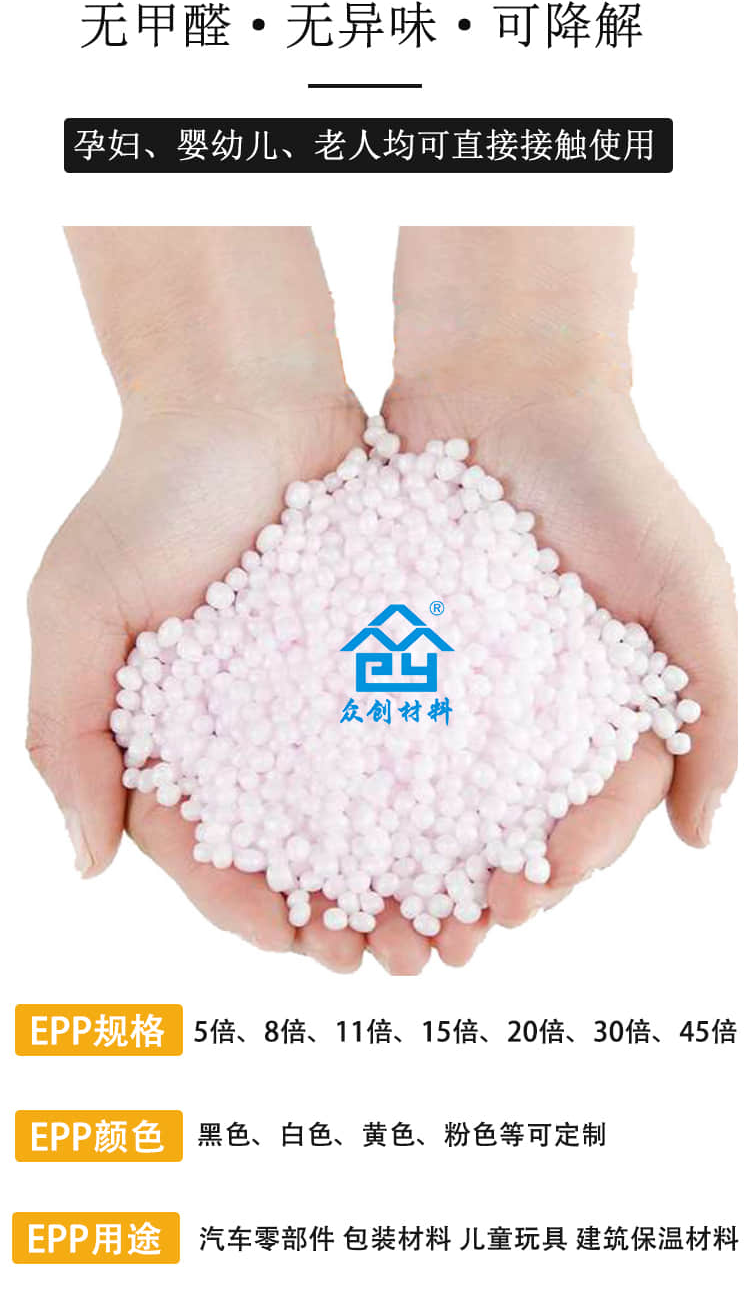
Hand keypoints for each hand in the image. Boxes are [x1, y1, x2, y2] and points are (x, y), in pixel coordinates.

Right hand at [27, 227, 491, 975]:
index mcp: (161, 736)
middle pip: (292, 847)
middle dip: (342, 912)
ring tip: (456, 912)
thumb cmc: (147, 491)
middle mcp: (240, 729)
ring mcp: (309, 694)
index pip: (202, 850)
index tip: (305, 946)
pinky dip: (440, 786)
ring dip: (402, 869)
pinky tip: (484, 821)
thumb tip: (84, 865)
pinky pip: (406, 732)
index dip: (249, 908)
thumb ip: (65, 734)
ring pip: (359, 807)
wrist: (244, 390)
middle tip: (399, 955)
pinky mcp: (369, 651)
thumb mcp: (77, 608)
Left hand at [386, 229, 736, 933]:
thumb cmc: (617, 478)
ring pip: (438, 788)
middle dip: (483, 881)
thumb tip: (700, 840)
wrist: (510, 378)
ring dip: (415, 856)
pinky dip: (358, 776)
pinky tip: (327, 821)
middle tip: (444, 930)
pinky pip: (381, 721)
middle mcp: (536, 704)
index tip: (527, 897)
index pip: (597, 808)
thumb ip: (716, 711)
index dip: (568, 862)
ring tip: (381, 904)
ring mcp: (464, 676)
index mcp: (612, 704)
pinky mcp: (401, 642)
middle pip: (511, 817)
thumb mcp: (691, 591)